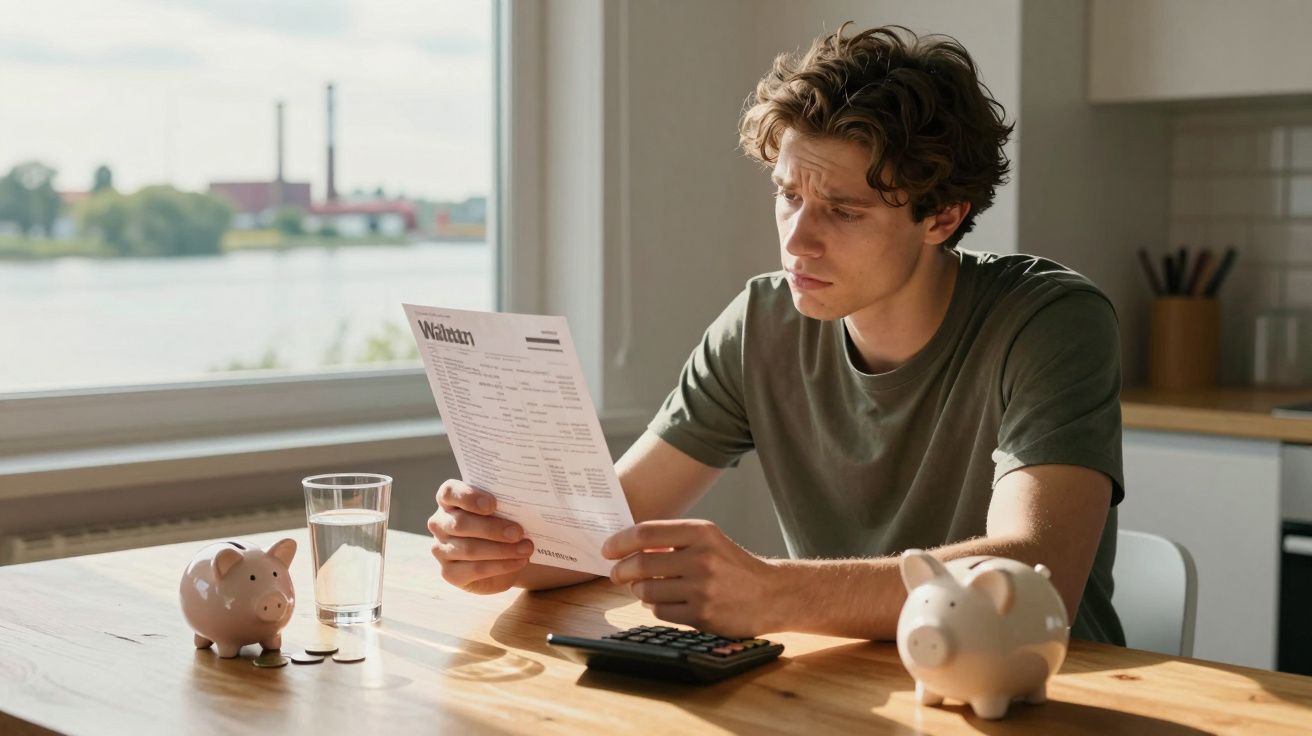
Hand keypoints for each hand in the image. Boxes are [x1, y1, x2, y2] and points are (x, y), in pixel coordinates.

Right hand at [427, 479, 534, 594]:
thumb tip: (526, 503)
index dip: (469, 497)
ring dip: (502, 549)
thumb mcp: (503, 509)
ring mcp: (441, 549)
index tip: (492, 504)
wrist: (503, 555)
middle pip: (461, 524)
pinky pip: (475, 569)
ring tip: (526, 548)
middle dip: (492, 528)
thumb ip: (505, 503)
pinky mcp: (449, 573)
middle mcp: (439, 523)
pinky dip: (501, 565)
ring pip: (469, 549)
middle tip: (518, 532)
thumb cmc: (501, 522)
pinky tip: (519, 561)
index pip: (450, 492)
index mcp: (449, 499)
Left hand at [602, 519, 780, 637]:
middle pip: (641, 563)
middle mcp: (702, 558)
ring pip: (647, 590)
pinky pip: (660, 611)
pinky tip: (668, 602)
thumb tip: (627, 547)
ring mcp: (702, 589)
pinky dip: (657, 607)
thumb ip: (672, 540)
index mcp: (701, 532)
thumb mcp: (708, 540)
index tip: (607, 549)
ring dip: (640, 590)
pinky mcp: (702, 615)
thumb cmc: (733, 565)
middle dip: (621, 570)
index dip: (619, 541)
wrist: (771, 594)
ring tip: (648, 587)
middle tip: (616, 573)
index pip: (646, 533)